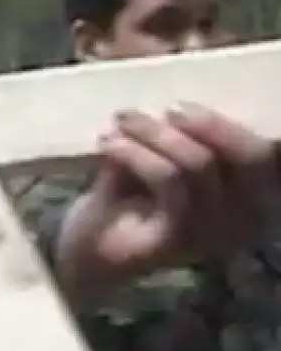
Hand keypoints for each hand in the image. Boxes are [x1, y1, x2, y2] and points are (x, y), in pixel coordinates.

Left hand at [57, 102, 279, 286]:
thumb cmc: (129, 201)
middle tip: (162, 110)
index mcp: (253, 199)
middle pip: (250, 156)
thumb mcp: (161, 158)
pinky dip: (136, 153)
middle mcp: (249, 221)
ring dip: (154, 133)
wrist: (88, 252)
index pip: (266, 156)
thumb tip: (185, 98)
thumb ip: (183, 135)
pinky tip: (108, 144)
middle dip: (204, 123)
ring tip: (122, 122)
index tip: (184, 105)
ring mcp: (217, 234)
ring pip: (199, 162)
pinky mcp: (181, 240)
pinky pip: (168, 179)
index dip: (234, 126)